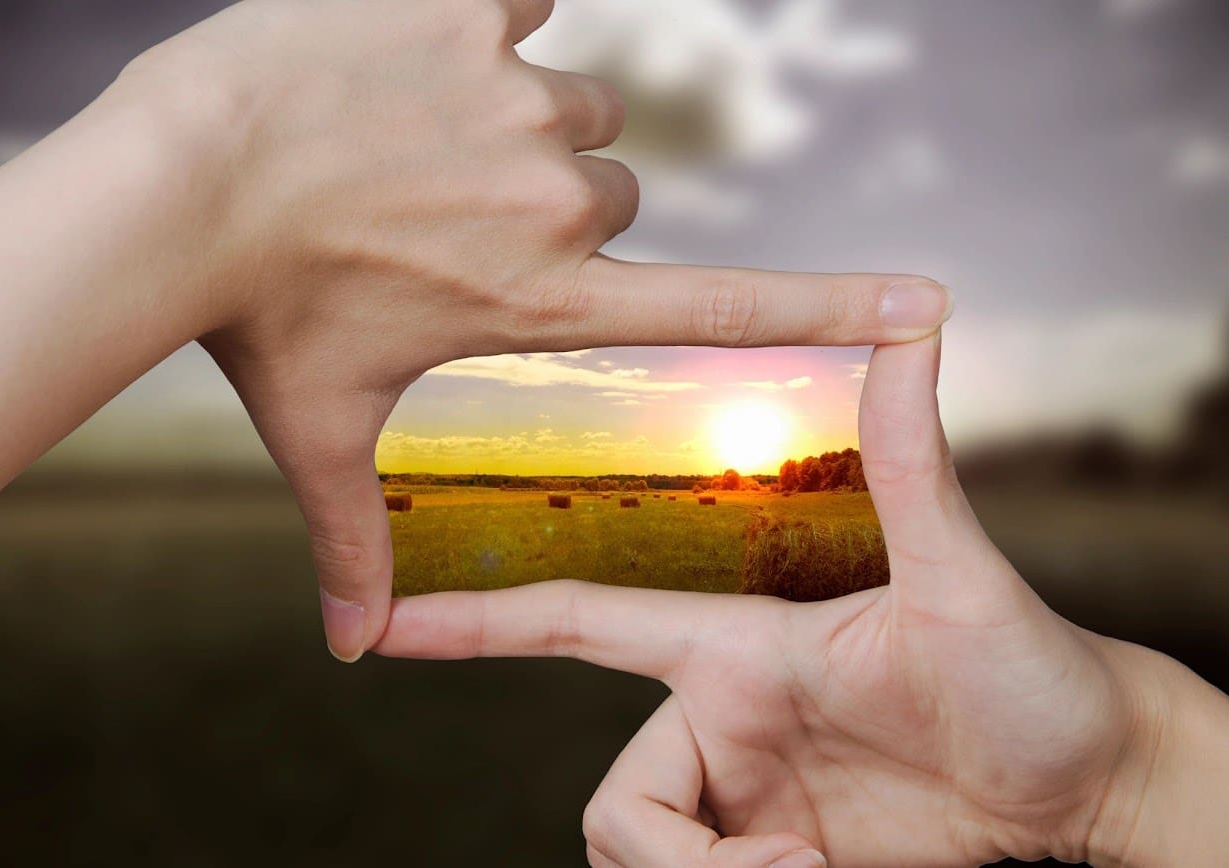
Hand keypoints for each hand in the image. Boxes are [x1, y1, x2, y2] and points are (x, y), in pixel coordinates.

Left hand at [107, 0, 953, 660]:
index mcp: (545, 298)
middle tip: (434, 216)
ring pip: (569, 104)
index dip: (835, 306)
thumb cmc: (256, 317)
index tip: (925, 306)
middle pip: (609, 191)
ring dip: (511, 119)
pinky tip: (401, 52)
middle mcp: (559, 202)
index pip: (724, 306)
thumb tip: (353, 650)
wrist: (177, 185)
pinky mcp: (476, 5)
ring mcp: (520, 97)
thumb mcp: (319, 433)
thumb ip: (351, 541)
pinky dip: (479, 16)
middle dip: (543, 204)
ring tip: (404, 144)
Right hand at [375, 332, 1228, 865]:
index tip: (381, 625)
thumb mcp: (964, 579)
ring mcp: (739, 796)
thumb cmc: (1032, 675)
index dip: (478, 622)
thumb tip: (915, 325)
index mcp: (732, 647)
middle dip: (674, 856)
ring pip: (643, 851)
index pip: (578, 623)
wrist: (1086, 788)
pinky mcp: (763, 855)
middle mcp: (719, 720)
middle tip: (783, 867)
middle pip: (613, 801)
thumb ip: (912, 463)